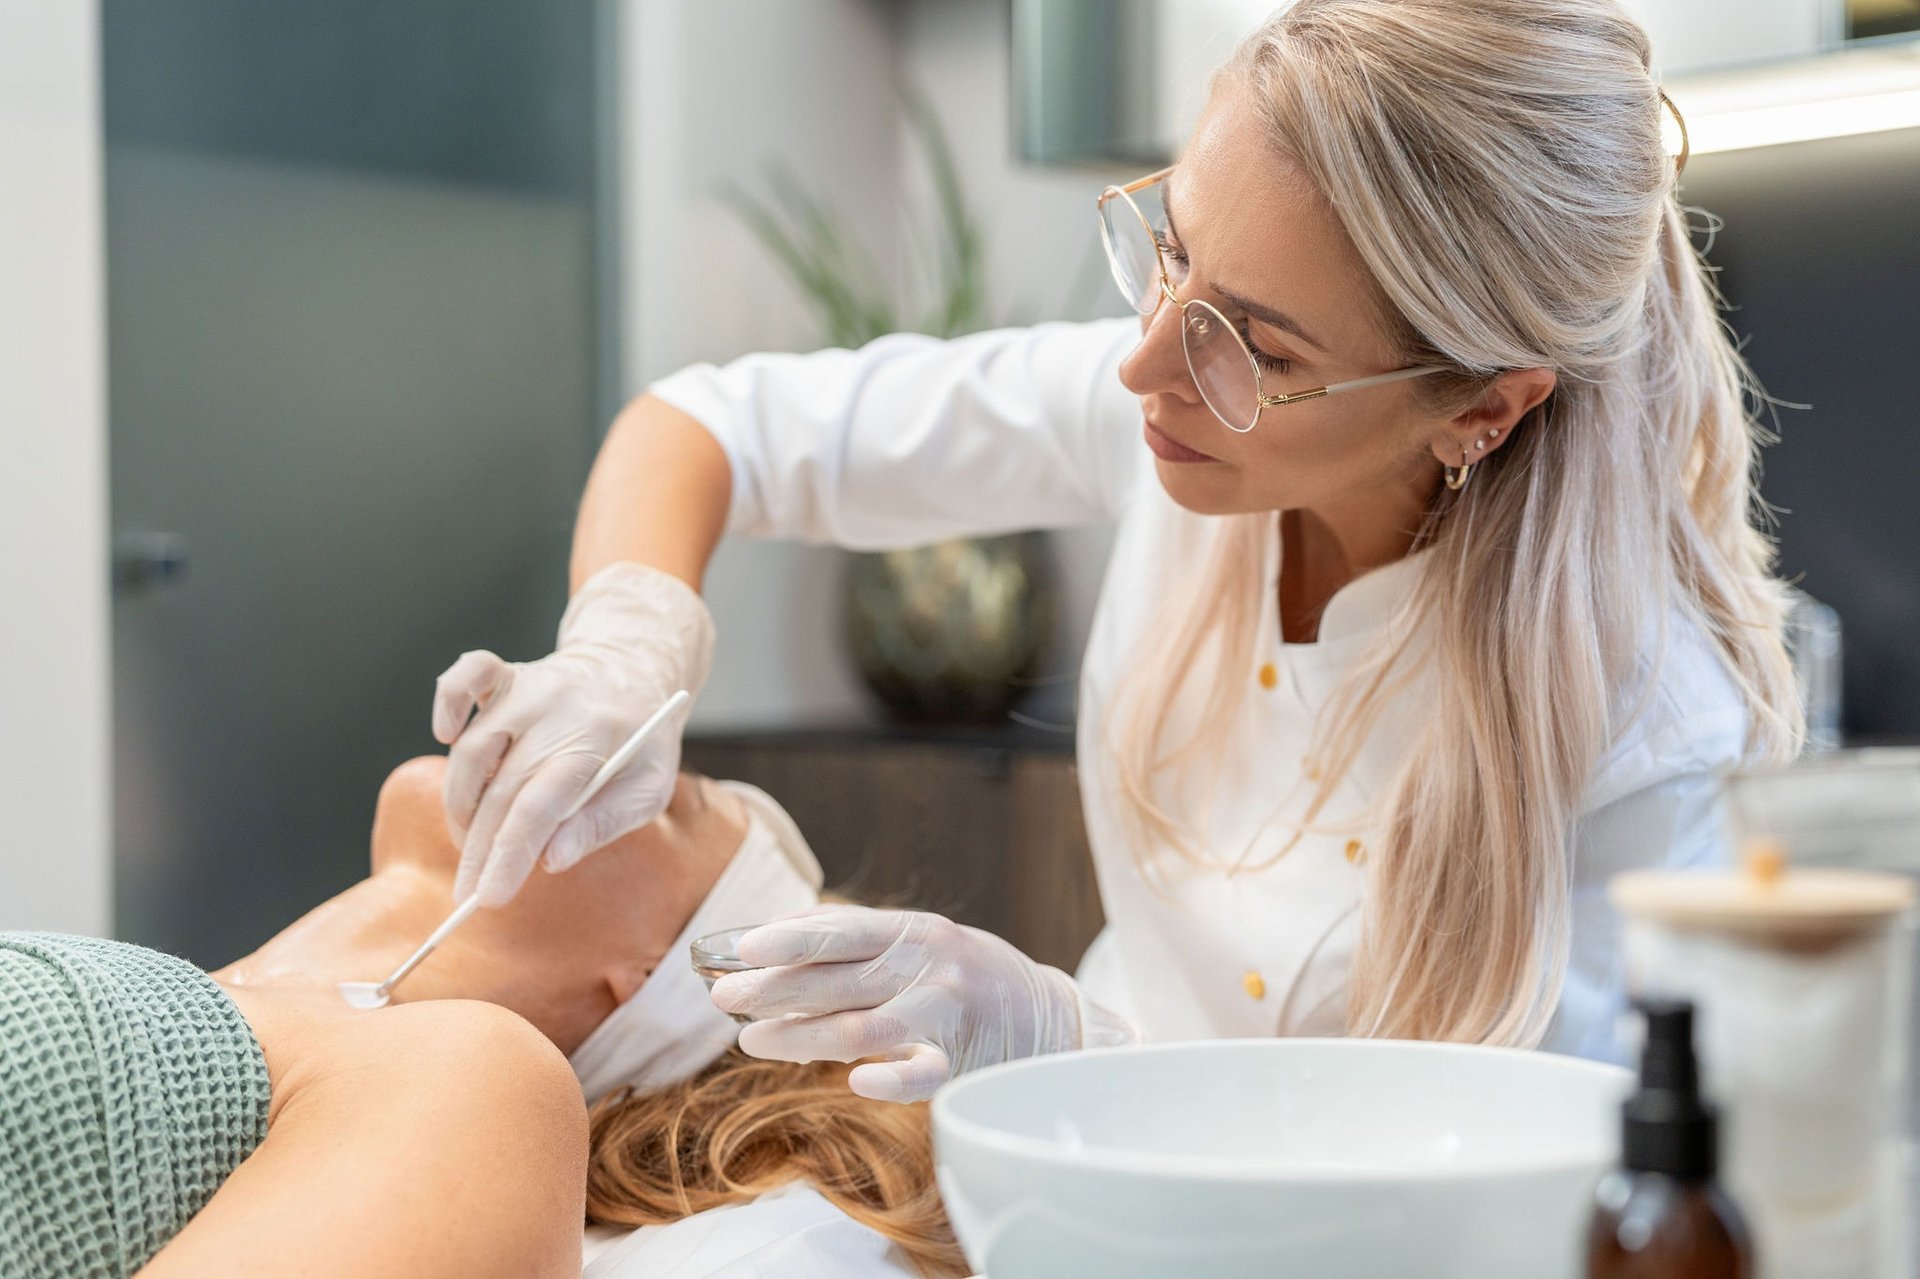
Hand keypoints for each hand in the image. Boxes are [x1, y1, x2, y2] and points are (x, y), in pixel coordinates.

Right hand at [431, 562, 712, 907]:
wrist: (635, 673)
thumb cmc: (641, 742)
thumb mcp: (649, 789)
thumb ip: (604, 824)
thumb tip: (550, 859)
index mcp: (597, 742)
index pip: (539, 807)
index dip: (508, 855)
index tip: (488, 897)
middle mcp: (556, 711)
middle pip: (501, 788)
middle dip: (479, 849)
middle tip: (468, 892)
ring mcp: (528, 688)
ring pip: (473, 748)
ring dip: (461, 804)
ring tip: (470, 843)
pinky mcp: (507, 675)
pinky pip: (465, 677)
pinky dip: (447, 703)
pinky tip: (445, 736)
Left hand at [708, 905, 1137, 1102]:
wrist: (1051, 1019)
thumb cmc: (967, 977)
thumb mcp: (923, 942)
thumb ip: (861, 943)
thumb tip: (773, 940)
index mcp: (916, 931)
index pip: (843, 930)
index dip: (790, 939)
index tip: (742, 948)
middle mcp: (931, 967)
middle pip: (838, 981)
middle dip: (774, 991)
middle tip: (724, 999)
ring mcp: (948, 1016)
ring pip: (861, 1028)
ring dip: (799, 1036)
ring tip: (751, 1040)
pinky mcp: (963, 1064)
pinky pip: (921, 1075)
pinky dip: (886, 1078)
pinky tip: (852, 1082)